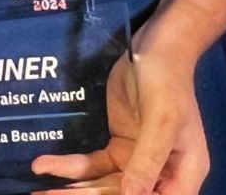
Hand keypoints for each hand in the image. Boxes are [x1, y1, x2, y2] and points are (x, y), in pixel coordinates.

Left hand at [26, 47, 207, 194]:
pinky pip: (93, 165)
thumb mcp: (160, 120)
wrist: (155, 46)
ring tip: (40, 192)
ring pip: (103, 185)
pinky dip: (70, 167)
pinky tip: (45, 165)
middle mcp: (162, 173)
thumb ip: (147, 160)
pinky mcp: (118, 147)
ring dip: (73, 189)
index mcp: (184, 172)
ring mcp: (137, 161)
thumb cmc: (166, 80)